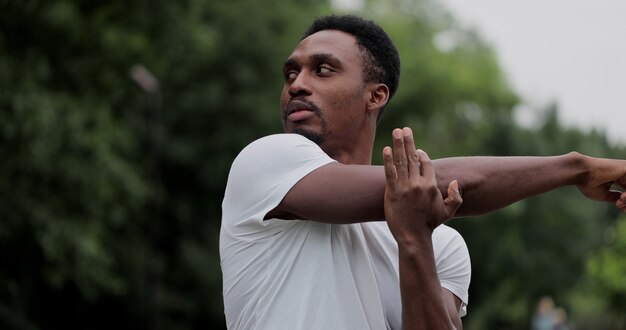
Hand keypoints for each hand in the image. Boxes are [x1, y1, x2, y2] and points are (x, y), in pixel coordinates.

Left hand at [383, 127, 462, 245]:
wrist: (413, 237)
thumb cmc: (430, 224)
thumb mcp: (448, 212)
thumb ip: (455, 197)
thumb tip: (456, 182)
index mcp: (431, 185)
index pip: (427, 163)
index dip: (422, 154)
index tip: (417, 149)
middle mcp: (418, 184)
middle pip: (413, 157)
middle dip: (408, 141)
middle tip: (404, 129)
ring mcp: (405, 188)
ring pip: (401, 161)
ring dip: (398, 145)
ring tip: (396, 132)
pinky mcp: (393, 193)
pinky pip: (390, 173)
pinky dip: (388, 160)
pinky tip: (385, 149)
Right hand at [578, 155, 625, 211]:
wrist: (581, 173)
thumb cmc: (588, 183)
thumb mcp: (605, 195)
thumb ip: (616, 197)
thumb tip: (623, 202)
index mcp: (617, 178)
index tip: (622, 209)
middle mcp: (622, 173)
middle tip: (623, 208)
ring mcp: (625, 170)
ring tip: (620, 200)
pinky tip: (622, 196)